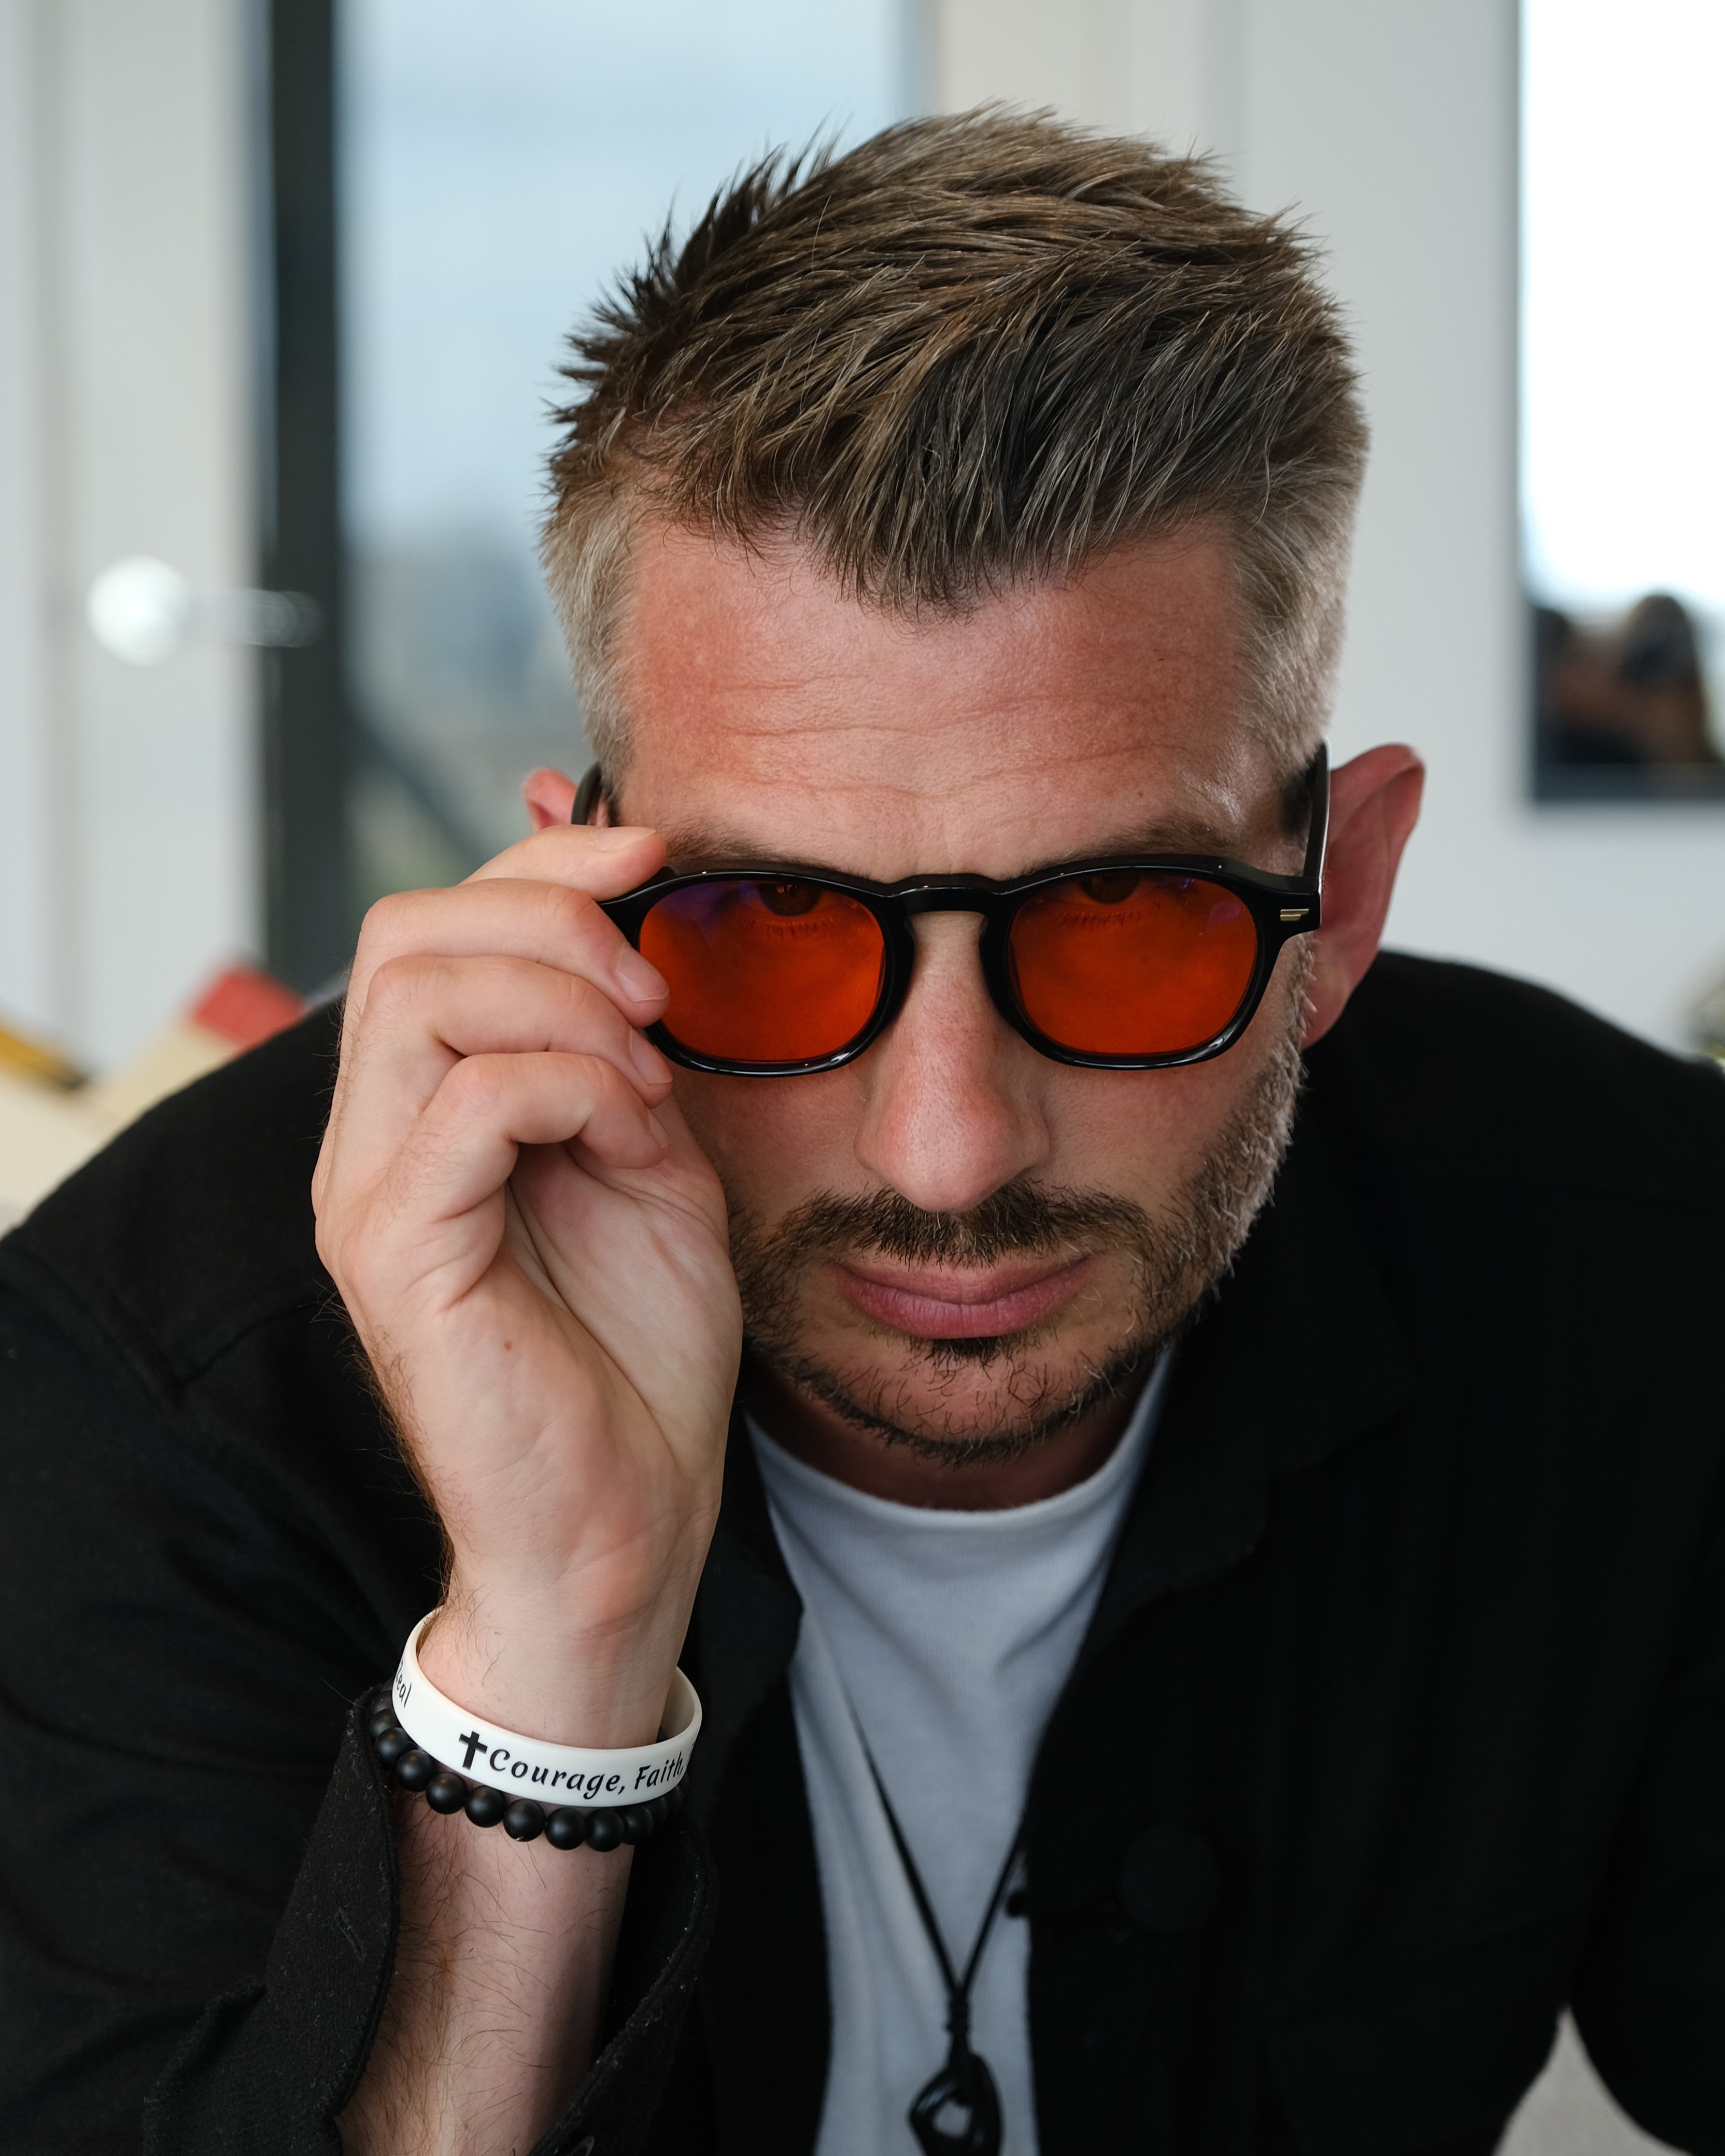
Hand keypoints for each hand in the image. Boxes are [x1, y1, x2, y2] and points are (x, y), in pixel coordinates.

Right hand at [312, 815, 740, 1746]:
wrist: (626, 1523)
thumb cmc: (636, 1357)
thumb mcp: (651, 1163)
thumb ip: (624, 1054)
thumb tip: (635, 926)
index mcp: (423, 1112)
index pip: (433, 927)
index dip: (541, 865)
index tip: (655, 854)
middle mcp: (371, 1142)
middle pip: (403, 934)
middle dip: (547, 918)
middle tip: (651, 987)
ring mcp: (370, 1196)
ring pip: (419, 994)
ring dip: (562, 999)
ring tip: (646, 1069)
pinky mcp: (397, 1255)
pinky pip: (467, 1100)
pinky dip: (568, 1082)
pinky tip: (629, 1127)